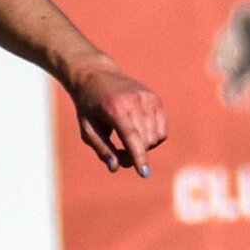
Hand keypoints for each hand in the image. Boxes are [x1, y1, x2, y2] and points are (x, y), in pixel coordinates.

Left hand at [67, 55, 166, 176]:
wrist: (97, 75)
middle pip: (144, 142)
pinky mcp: (155, 99)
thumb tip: (115, 168)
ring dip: (144, 148)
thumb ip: (102, 149)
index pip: (131, 137)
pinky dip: (153, 138)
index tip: (144, 174)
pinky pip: (162, 130)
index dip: (138, 157)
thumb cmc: (89, 106)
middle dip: (134, 155)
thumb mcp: (87, 129)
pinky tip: (138, 134)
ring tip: (126, 143)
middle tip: (119, 155)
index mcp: (115, 108)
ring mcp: (148, 98)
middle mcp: (134, 101)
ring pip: (156, 138)